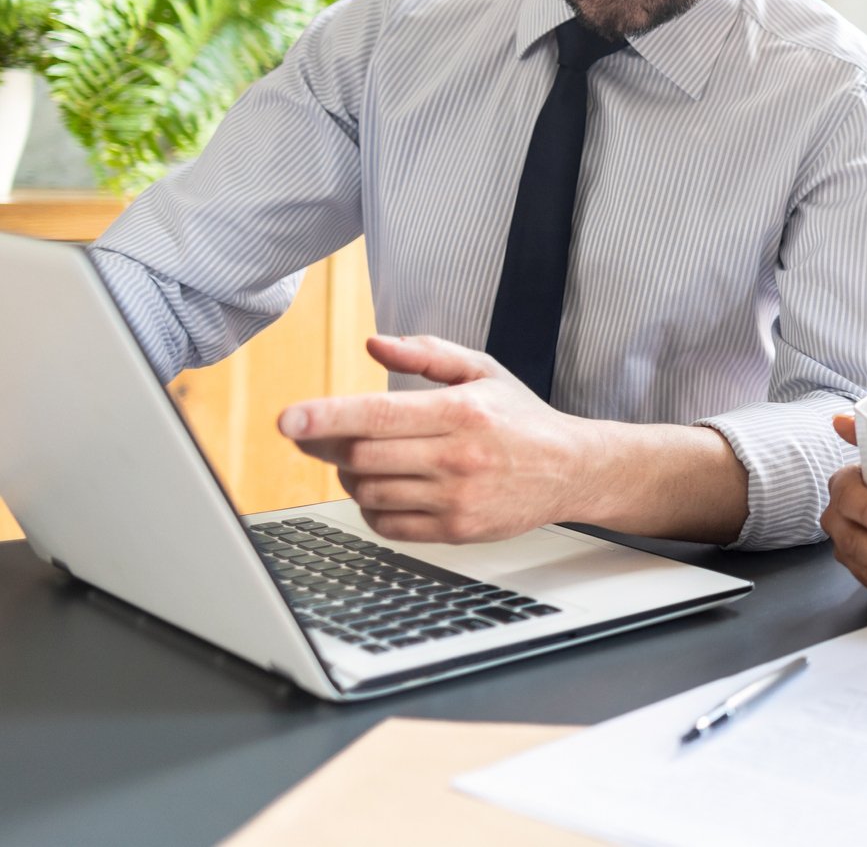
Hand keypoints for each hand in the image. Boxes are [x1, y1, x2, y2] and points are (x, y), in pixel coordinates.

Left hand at [277, 333, 607, 542]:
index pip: (378, 415)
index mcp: (462, 410)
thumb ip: (427, 354)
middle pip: (363, 457)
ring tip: (365, 460)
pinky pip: (388, 525)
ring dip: (351, 476)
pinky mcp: (456, 529)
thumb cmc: (521, 418)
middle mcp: (458, 456)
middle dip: (329, 446)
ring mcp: (456, 497)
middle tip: (319, 435)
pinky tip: (387, 488)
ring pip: (369, 492)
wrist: (571, 469)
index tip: (287, 420)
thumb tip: (374, 343)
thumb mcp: (483, 371)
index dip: (326, 417)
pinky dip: (372, 507)